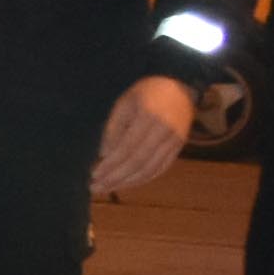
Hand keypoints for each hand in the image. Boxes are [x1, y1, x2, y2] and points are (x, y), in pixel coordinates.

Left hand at [94, 73, 199, 195]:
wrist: (179, 86)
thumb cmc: (145, 92)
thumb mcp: (124, 103)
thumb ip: (114, 128)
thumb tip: (104, 155)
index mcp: (149, 118)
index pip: (127, 149)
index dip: (110, 165)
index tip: (94, 175)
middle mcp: (165, 132)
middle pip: (138, 163)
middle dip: (116, 178)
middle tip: (95, 187)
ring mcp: (175, 141)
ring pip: (150, 169)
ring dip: (128, 182)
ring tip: (108, 188)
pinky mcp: (178, 147)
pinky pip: (161, 168)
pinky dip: (144, 178)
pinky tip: (128, 183)